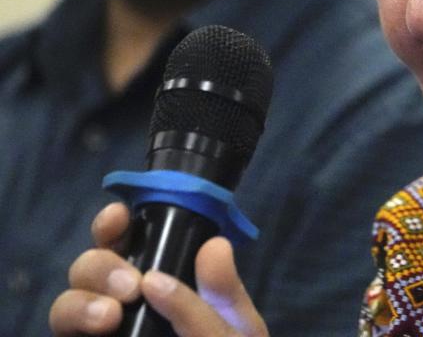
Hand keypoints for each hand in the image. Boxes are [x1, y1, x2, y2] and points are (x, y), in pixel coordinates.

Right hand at [49, 202, 268, 336]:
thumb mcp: (237, 327)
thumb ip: (224, 291)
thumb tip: (215, 245)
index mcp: (158, 276)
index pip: (125, 239)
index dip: (113, 223)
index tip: (119, 218)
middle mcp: (121, 299)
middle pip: (89, 266)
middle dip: (102, 265)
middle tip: (132, 285)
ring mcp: (100, 329)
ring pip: (66, 304)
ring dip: (80, 303)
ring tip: (108, 317)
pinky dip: (75, 331)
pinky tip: (97, 334)